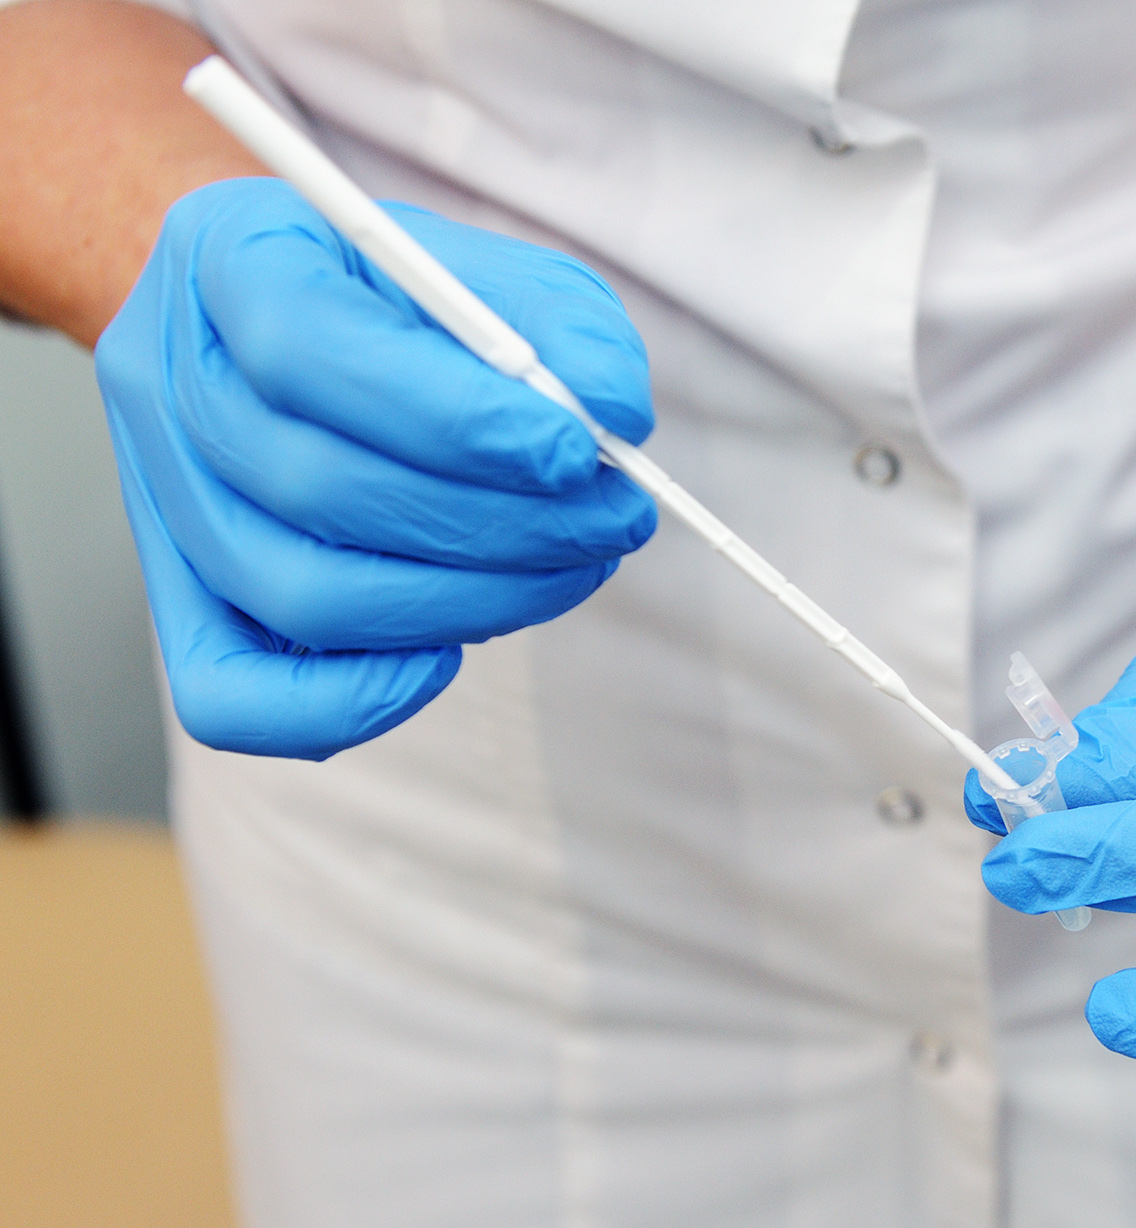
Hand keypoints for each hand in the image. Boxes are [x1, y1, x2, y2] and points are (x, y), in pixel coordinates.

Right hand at [97, 177, 655, 758]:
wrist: (297, 322)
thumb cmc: (402, 299)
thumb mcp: (495, 273)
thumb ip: (564, 327)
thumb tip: (614, 413)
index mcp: (228, 261)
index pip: (307, 350)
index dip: (453, 417)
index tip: (573, 450)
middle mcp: (169, 381)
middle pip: (311, 487)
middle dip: (496, 522)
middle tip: (611, 518)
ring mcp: (162, 503)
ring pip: (297, 594)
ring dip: (466, 602)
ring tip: (570, 566)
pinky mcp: (181, 603)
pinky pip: (230, 696)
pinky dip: (349, 700)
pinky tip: (444, 656)